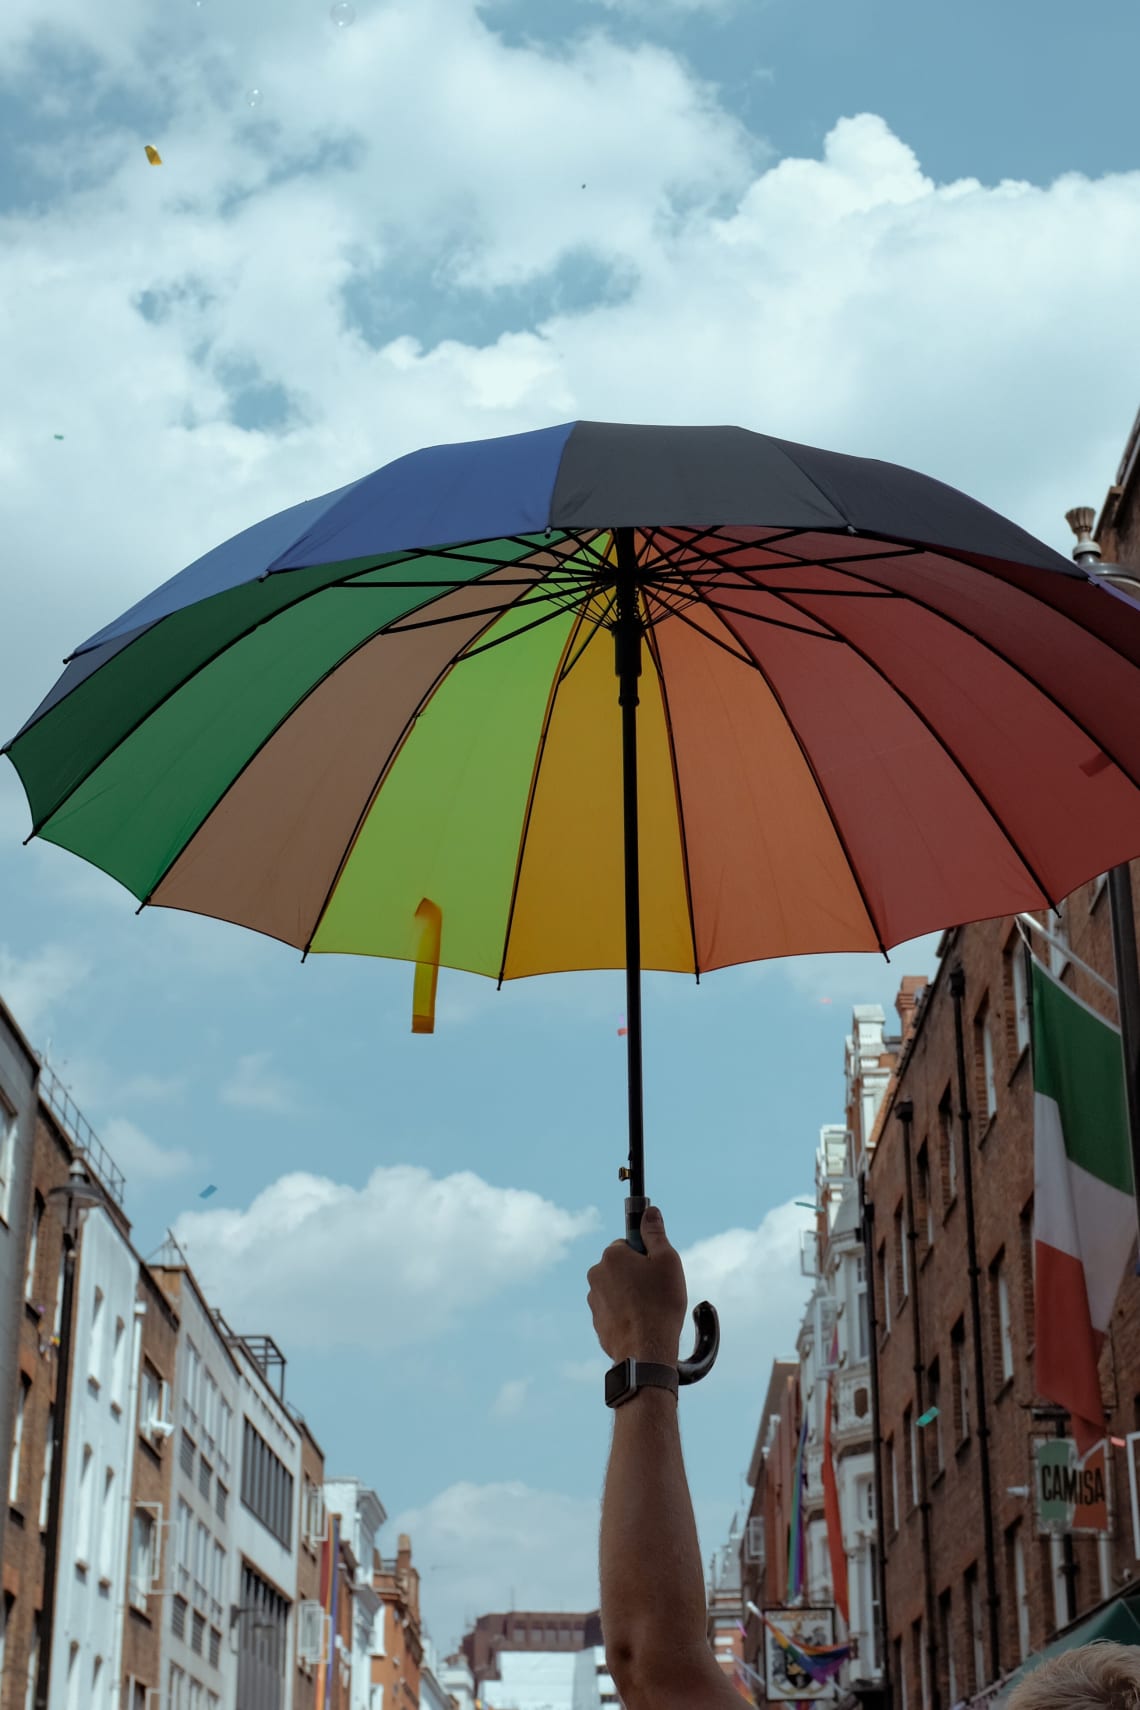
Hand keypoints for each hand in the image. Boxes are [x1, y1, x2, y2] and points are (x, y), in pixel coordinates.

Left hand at [586, 1205, 687, 1365]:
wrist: (646, 1352)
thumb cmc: (660, 1304)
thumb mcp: (667, 1261)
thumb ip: (655, 1233)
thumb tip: (650, 1212)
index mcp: (611, 1256)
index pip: (627, 1243)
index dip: (645, 1255)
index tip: (656, 1268)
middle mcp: (596, 1275)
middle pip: (621, 1266)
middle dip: (637, 1274)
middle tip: (657, 1290)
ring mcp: (594, 1300)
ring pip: (617, 1289)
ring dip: (631, 1295)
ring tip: (650, 1310)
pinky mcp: (597, 1322)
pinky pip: (614, 1310)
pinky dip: (626, 1314)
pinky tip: (641, 1324)